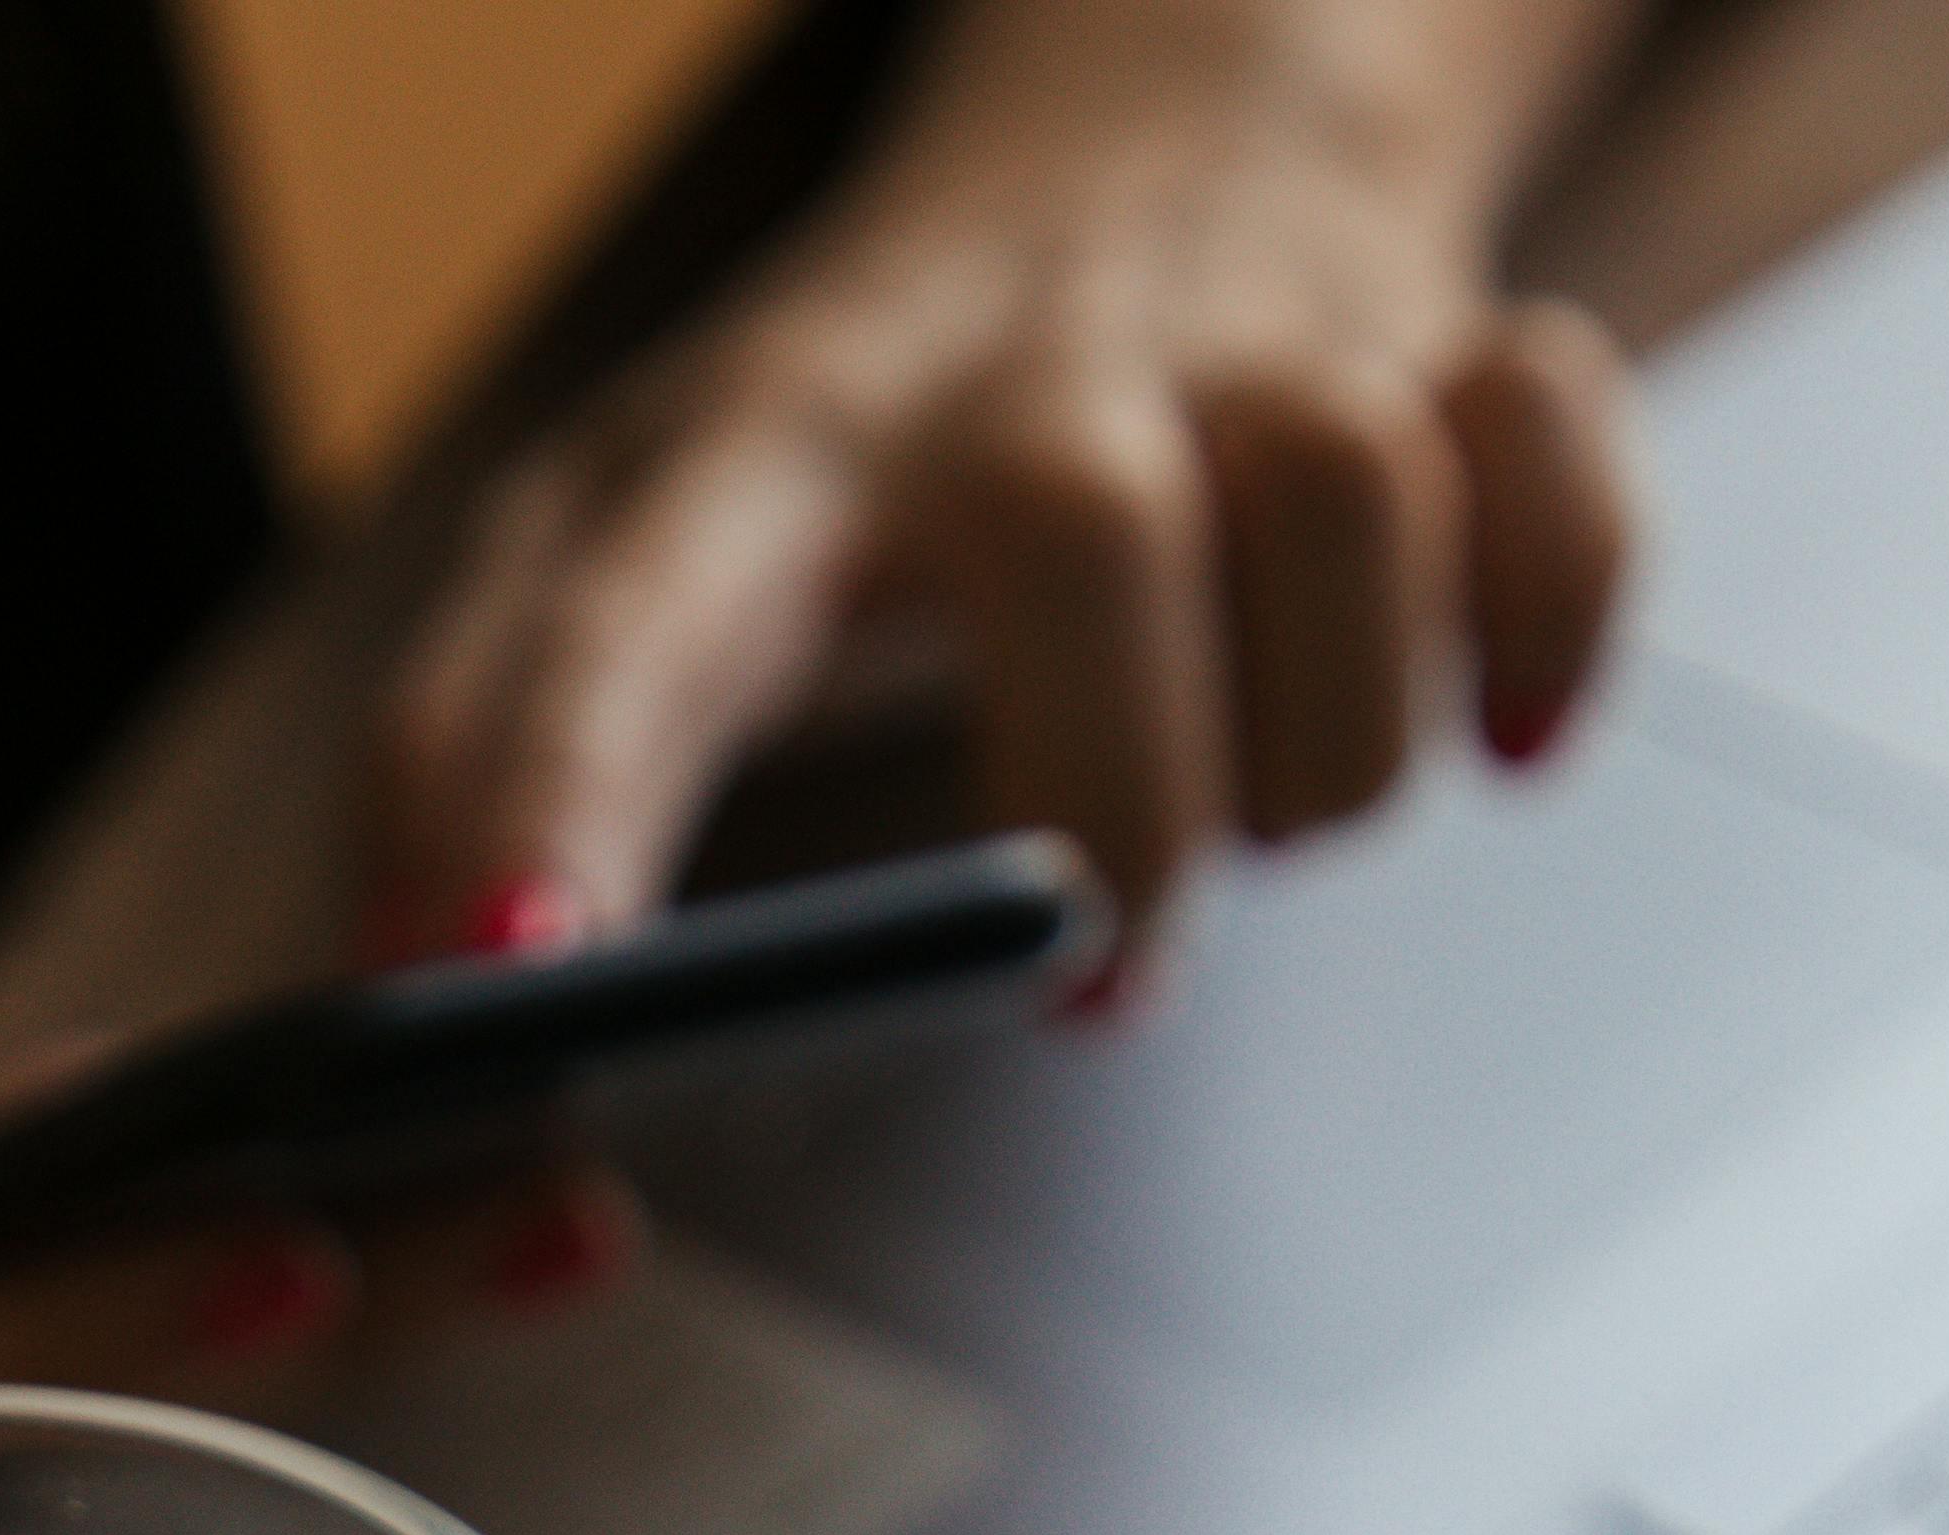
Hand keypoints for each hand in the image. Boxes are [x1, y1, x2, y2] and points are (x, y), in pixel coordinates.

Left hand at [373, 0, 1638, 980]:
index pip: (611, 625)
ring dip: (1325, 750)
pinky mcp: (1450, 349)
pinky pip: (1557, 467)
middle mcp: (1006, 382)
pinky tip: (1494, 712)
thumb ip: (472, 761)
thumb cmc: (861, 422)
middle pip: (1084, 543)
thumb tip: (391, 994)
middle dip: (1114, 814)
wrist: (1154, 125)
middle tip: (1088, 956)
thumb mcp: (619, 543)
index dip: (556, 806)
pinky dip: (1554, 619)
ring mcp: (1245, 350)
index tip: (513, 981)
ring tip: (1253, 804)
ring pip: (1347, 517)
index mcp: (752, 457)